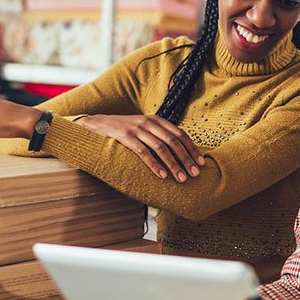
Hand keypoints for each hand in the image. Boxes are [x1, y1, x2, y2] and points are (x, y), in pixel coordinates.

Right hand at [77, 114, 205, 180]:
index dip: (192, 149)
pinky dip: (154, 165)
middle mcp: (149, 123)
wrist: (97, 124)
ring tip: (181, 178)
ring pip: (161, 148)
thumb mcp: (144, 129)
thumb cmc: (124, 131)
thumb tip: (180, 154)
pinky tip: (162, 175)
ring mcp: (137, 129)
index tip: (201, 163)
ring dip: (173, 165)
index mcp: (157, 120)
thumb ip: (159, 136)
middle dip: (186, 159)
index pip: (180, 134)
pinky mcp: (125, 137)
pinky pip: (143, 152)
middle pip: (173, 142)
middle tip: (195, 174)